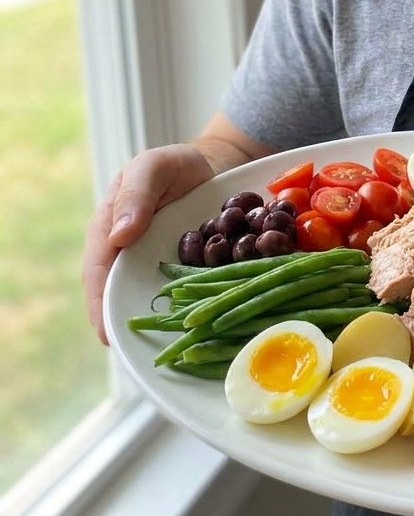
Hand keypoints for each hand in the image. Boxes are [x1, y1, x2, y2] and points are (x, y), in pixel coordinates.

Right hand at [82, 144, 217, 344]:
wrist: (213, 165)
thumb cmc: (173, 165)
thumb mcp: (153, 167)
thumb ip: (136, 195)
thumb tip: (119, 236)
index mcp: (110, 229)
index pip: (98, 271)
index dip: (99, 304)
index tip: (105, 331)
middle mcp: (129, 253)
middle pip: (118, 294)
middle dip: (122, 323)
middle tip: (133, 351)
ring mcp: (155, 263)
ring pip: (148, 299)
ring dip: (154, 321)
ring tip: (163, 348)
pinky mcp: (183, 268)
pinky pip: (180, 292)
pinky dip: (184, 308)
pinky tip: (194, 326)